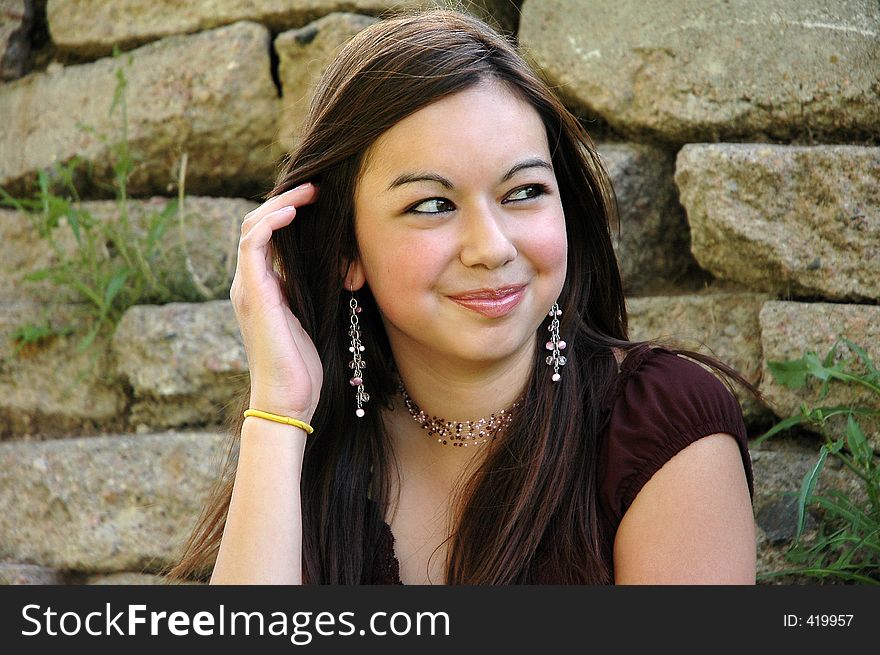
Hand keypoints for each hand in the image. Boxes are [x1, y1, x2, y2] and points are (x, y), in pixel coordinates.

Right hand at [230, 183, 321, 421]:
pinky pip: (253, 243)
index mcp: (262, 289)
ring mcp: (247, 287)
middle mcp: (249, 283)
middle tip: (316, 188)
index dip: (289, 213)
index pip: (267, 237)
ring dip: (280, 204)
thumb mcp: (314, 318)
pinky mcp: (252, 293)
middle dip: (285, 202)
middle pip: (257, 224)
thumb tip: (339, 265)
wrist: (287, 400)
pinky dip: (271, 221)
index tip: (319, 200)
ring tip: (309, 192)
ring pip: (252, 226)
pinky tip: (293, 212)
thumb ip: (314, 291)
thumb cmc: (304, 367)